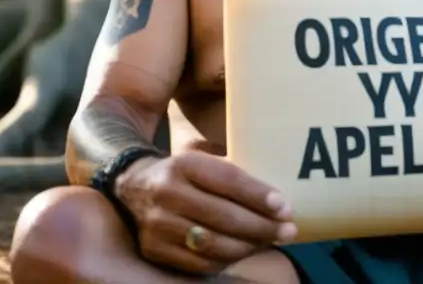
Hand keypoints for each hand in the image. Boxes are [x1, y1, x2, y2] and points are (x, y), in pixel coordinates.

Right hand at [115, 149, 297, 274]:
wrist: (134, 186)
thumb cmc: (184, 173)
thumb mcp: (202, 160)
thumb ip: (232, 175)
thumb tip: (277, 201)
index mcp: (184, 164)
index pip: (228, 181)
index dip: (259, 196)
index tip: (285, 207)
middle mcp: (167, 193)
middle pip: (223, 216)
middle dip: (262, 226)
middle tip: (288, 230)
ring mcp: (158, 225)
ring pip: (213, 244)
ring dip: (249, 246)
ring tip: (272, 241)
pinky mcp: (154, 249)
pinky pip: (199, 263)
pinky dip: (228, 260)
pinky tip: (246, 251)